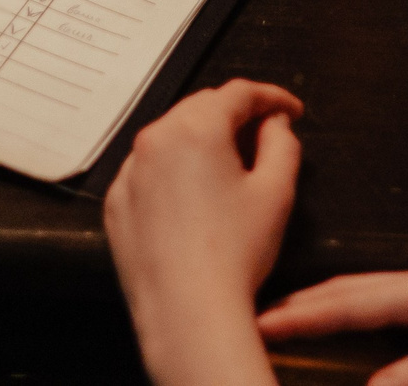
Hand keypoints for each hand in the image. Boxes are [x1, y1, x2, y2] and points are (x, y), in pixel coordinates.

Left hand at [106, 79, 305, 385]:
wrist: (187, 314)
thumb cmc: (235, 254)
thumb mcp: (276, 192)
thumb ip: (282, 144)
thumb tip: (275, 124)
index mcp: (196, 129)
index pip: (238, 93)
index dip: (271, 97)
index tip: (290, 110)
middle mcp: (155, 140)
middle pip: (201, 109)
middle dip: (235, 117)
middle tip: (265, 135)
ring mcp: (129, 173)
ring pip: (171, 138)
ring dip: (201, 142)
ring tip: (230, 168)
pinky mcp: (116, 204)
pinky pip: (148, 172)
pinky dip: (172, 173)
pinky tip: (194, 199)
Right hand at [256, 256, 407, 385]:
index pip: (355, 303)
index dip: (307, 315)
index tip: (264, 320)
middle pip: (356, 288)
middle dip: (309, 302)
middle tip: (264, 315)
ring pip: (376, 292)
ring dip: (335, 302)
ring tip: (301, 314)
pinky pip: (401, 301)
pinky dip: (368, 307)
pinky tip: (369, 319)